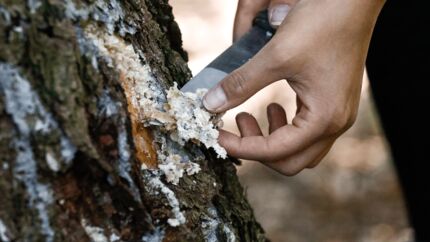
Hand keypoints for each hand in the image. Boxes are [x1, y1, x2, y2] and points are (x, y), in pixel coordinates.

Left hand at [203, 0, 384, 175]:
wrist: (353, 2)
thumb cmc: (322, 24)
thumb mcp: (275, 56)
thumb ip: (241, 83)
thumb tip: (210, 104)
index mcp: (324, 118)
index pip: (275, 151)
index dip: (240, 147)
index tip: (217, 136)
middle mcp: (336, 124)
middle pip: (290, 161)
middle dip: (257, 147)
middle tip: (238, 121)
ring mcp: (339, 116)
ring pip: (300, 150)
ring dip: (272, 139)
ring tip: (251, 113)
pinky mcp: (336, 105)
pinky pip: (308, 132)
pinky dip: (285, 128)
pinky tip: (274, 105)